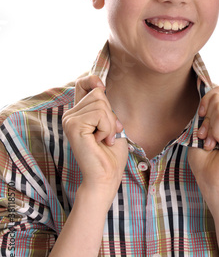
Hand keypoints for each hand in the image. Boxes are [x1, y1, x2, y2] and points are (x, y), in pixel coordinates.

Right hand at [62, 75, 127, 204]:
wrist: (106, 176)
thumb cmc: (110, 154)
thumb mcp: (110, 123)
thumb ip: (104, 107)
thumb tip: (100, 87)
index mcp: (78, 113)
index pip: (82, 85)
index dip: (92, 80)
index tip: (101, 85)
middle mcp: (70, 114)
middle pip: (98, 94)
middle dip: (110, 114)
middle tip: (107, 134)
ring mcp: (70, 119)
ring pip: (100, 103)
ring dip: (110, 123)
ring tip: (104, 139)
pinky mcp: (74, 126)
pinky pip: (100, 114)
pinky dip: (107, 127)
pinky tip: (100, 141)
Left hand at [188, 86, 218, 205]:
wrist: (211, 179)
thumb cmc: (204, 159)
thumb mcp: (199, 129)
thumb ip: (204, 111)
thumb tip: (206, 90)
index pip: (218, 91)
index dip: (205, 103)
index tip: (200, 120)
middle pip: (217, 95)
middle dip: (205, 117)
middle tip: (207, 137)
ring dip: (210, 126)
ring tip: (213, 142)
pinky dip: (215, 131)